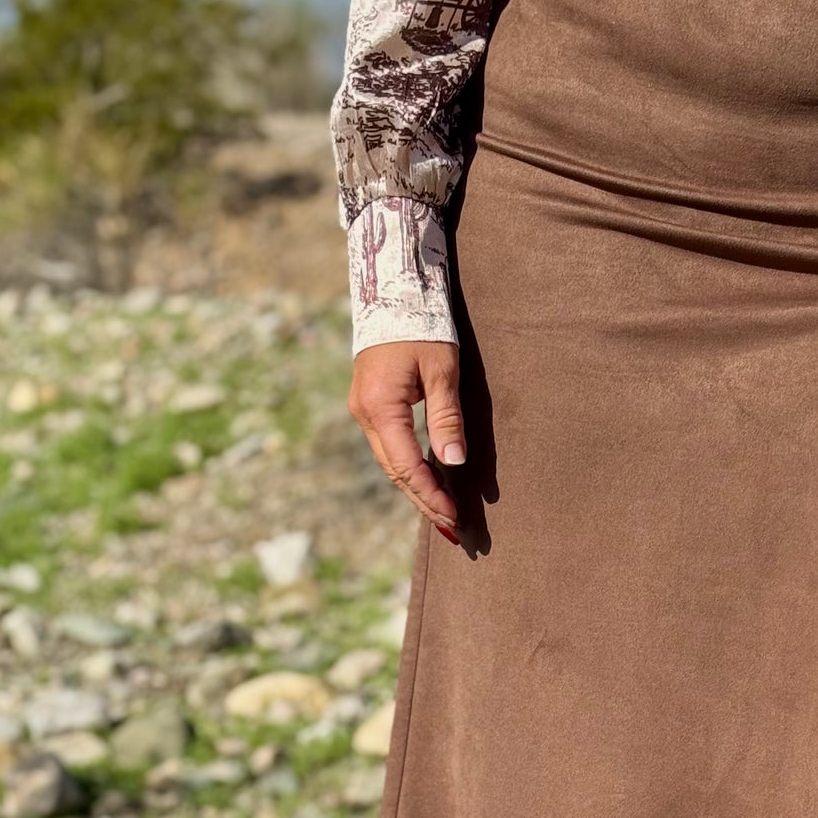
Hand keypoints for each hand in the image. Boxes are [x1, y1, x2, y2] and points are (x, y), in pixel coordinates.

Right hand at [349, 340, 464, 540]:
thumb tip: (453, 462)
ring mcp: (363, 409)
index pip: (406, 465)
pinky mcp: (369, 404)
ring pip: (390, 460)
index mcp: (380, 407)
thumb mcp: (442, 371)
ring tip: (441, 511)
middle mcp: (364, 413)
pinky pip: (389, 445)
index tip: (453, 516)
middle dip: (422, 499)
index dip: (430, 494)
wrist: (392, 290)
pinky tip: (427, 480)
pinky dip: (408, 466)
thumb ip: (447, 418)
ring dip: (415, 486)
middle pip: (394, 470)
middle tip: (451, 527)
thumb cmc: (422, 325)